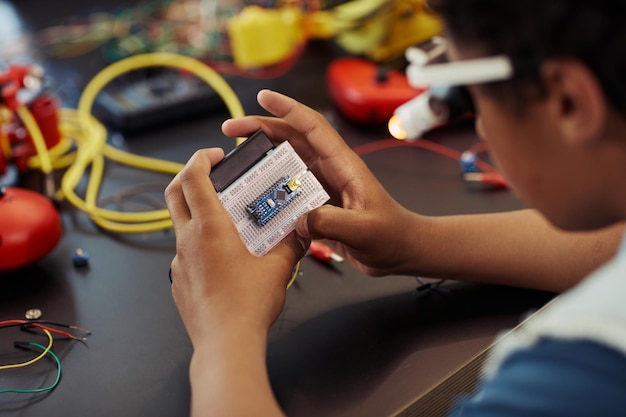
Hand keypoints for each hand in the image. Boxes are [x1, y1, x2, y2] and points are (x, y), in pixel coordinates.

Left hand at [165, 147, 306, 347]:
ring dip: (198, 213)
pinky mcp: (180, 282)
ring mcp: (180, 263)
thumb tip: (302, 231)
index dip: (201, 158)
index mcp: (209, 228)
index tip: (215, 155)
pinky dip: (200, 244)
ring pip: (181, 225)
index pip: (193, 177)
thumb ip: (291, 244)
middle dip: (189, 175)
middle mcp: (188, 241)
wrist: (225, 345)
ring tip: (227, 221)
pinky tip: (224, 259)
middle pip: (174, 193)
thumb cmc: (248, 305)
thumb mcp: (279, 268)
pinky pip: (186, 253)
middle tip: (210, 172)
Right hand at [222, 90, 422, 276]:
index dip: (287, 109)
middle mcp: (330, 170)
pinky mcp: (318, 204)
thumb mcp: (364, 230)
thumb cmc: (391, 236)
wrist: (401, 251)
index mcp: (343, 165)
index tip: (263, 97)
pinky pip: (287, 190)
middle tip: (230, 131)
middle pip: (291, 139)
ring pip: (286, 162)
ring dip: (261, 157)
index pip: (312, 127)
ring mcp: (322, 186)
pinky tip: (252, 196)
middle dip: (261, 129)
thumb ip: (332, 223)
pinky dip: (269, 188)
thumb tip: (299, 219)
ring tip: (234, 159)